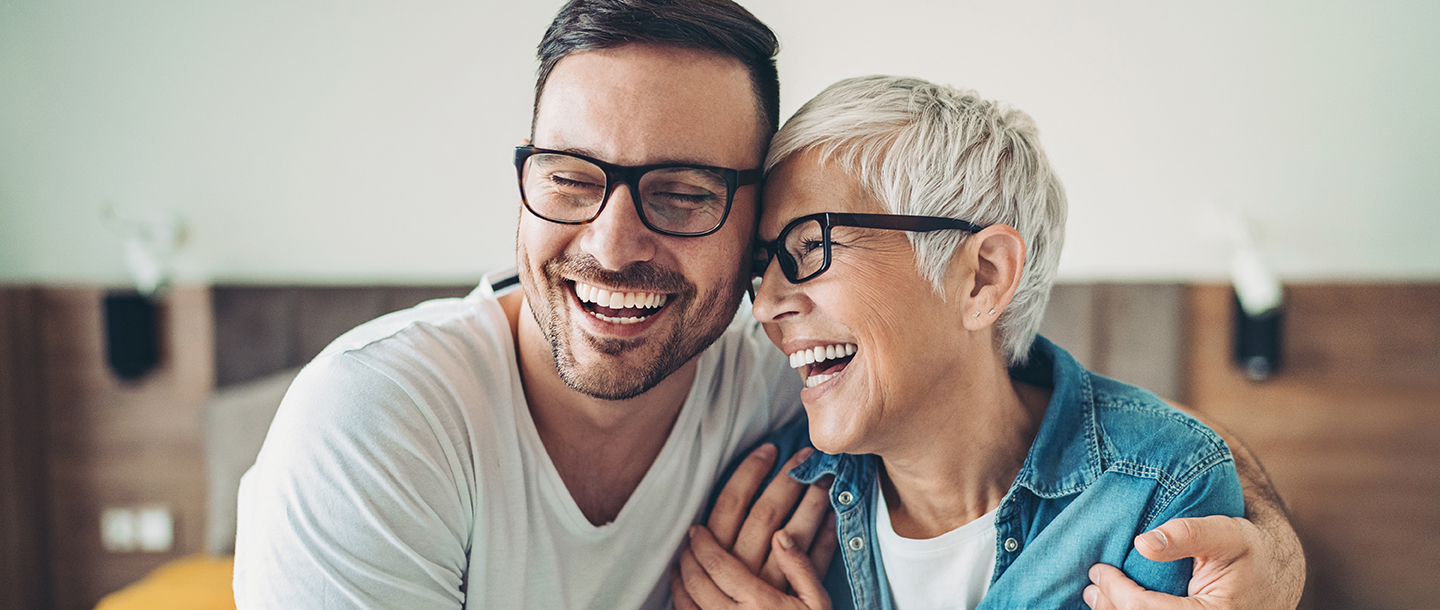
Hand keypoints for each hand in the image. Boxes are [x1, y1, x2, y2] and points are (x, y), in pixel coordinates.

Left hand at [673, 525, 831, 609]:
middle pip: (695, 581)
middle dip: (686, 557)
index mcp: (759, 603)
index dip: (702, 543)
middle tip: (687, 543)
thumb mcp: (818, 604)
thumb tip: (781, 535)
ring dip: (678, 581)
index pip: (717, 564)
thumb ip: (800, 568)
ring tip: (681, 566)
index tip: (697, 530)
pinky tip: (684, 598)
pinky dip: (679, 606)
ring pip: (684, 604)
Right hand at [701, 444, 838, 589]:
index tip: (769, 450)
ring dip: (813, 503)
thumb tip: (726, 499)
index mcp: (717, 553)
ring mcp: (771, 583)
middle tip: (804, 456)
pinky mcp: (794, 599)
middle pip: (766, 513)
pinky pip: (816, 564)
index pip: (731, 502)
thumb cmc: (716, 601)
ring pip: (795, 534)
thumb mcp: (700, 569)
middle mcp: (743, 566)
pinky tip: (836, 518)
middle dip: (787, 479)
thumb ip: (712, 540)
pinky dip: (828, 539)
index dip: (750, 472)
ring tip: (826, 478)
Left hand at [1083, 515, 1304, 609]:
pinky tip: (1117, 603)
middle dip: (1110, 607)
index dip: (1118, 592)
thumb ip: (1187, 533)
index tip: (1098, 570)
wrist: (1275, 574)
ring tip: (1097, 595)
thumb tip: (1141, 543)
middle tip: (1091, 585)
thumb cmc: (1250, 551)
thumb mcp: (1226, 533)